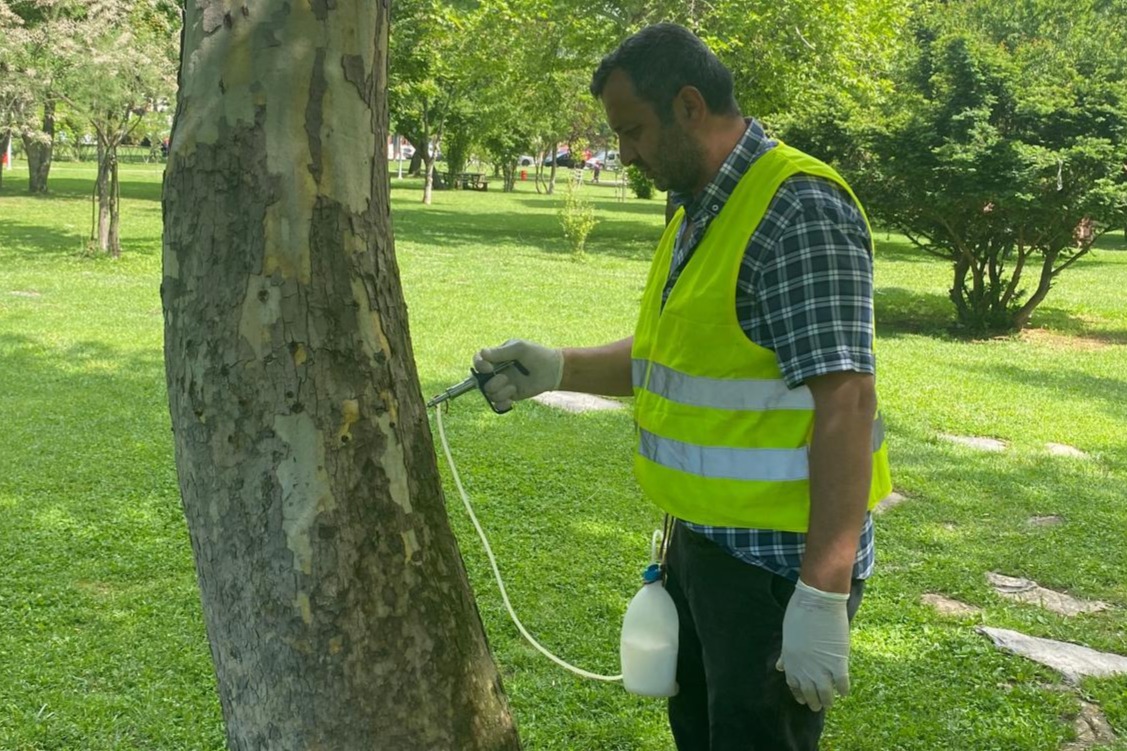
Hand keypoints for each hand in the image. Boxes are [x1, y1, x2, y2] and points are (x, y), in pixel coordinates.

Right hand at [472, 339, 562, 411]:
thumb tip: (482, 353)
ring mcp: (503, 384)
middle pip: (481, 381)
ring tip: (513, 387)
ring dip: (501, 392)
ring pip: (490, 393)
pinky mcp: (510, 395)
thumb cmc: (537, 355)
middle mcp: (497, 371)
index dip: (479, 365)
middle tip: (505, 378)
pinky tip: (511, 399)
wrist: (553, 370)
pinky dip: (502, 403)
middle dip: (492, 382)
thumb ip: (501, 352)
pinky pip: (497, 404)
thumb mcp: (519, 349)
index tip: (488, 368)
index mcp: (496, 357)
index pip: (478, 361)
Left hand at [775, 579, 850, 711]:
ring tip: (830, 704)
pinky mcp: (838, 662)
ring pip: (825, 693)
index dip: (799, 693)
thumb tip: (779, 666)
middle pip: (809, 692)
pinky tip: (844, 692)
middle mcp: (804, 668)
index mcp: (790, 660)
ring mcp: (821, 667)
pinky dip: (843, 689)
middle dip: (813, 702)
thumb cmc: (799, 612)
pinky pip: (841, 683)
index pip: (794, 684)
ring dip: (827, 701)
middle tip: (817, 707)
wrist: (817, 601)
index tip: (802, 699)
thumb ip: (785, 654)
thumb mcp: (788, 635)